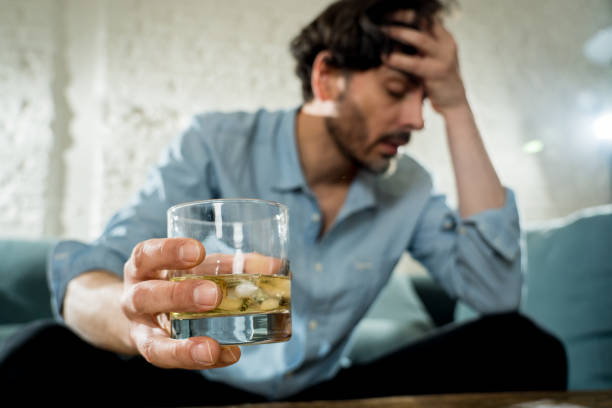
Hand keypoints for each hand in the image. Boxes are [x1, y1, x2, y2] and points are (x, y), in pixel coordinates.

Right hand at [120, 238, 240, 368]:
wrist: (144, 314)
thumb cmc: (177, 281)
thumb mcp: (195, 267)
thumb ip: (229, 265)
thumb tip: (274, 264)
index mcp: (143, 267)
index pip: (147, 255)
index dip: (169, 251)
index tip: (198, 250)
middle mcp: (135, 299)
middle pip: (146, 297)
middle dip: (179, 296)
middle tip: (213, 295)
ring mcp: (142, 332)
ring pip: (152, 343)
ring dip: (184, 346)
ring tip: (211, 347)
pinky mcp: (155, 354)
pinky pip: (174, 363)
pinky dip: (203, 360)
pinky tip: (228, 355)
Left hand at [382, 12, 467, 113]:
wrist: (453, 100)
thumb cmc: (438, 78)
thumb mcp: (433, 56)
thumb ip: (422, 44)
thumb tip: (398, 31)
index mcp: (445, 38)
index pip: (428, 18)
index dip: (409, 13)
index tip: (391, 13)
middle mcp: (446, 44)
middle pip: (424, 22)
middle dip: (402, 17)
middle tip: (385, 19)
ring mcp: (443, 58)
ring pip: (420, 39)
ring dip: (399, 33)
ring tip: (383, 32)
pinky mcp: (436, 73)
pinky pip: (414, 63)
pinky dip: (398, 59)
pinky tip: (386, 58)